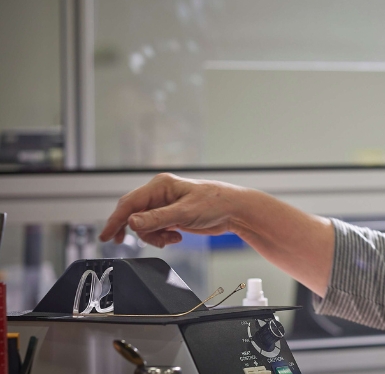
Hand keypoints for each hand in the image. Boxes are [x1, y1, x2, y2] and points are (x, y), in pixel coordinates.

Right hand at [99, 173, 248, 247]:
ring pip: (144, 225)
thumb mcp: (184, 212)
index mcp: (160, 185)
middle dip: (136, 230)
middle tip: (122, 243)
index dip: (115, 220)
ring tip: (169, 239)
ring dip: (153, 236)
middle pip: (133, 214)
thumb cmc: (215, 203)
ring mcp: (165, 205)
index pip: (129, 203)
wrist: (235, 211)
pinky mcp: (172, 216)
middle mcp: (160, 194)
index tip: (106, 236)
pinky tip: (175, 238)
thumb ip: (157, 219)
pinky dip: (161, 237)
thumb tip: (131, 222)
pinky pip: (155, 229)